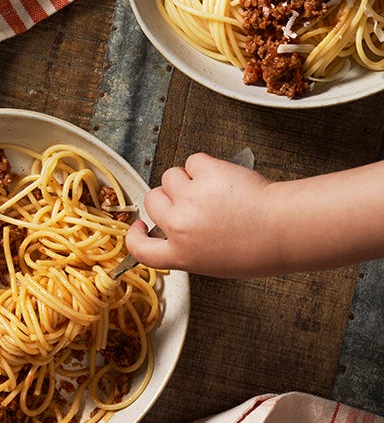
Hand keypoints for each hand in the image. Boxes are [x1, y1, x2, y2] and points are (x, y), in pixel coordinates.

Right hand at [125, 152, 275, 277]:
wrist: (285, 229)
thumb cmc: (262, 247)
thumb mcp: (216, 261)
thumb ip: (190, 246)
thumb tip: (180, 226)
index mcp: (181, 254)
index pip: (140, 247)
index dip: (135, 234)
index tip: (140, 226)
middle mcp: (179, 226)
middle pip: (152, 199)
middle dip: (167, 196)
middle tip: (189, 198)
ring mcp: (189, 198)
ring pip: (171, 175)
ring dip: (187, 178)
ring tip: (213, 188)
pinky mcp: (204, 173)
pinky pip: (194, 161)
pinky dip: (206, 166)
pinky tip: (224, 177)